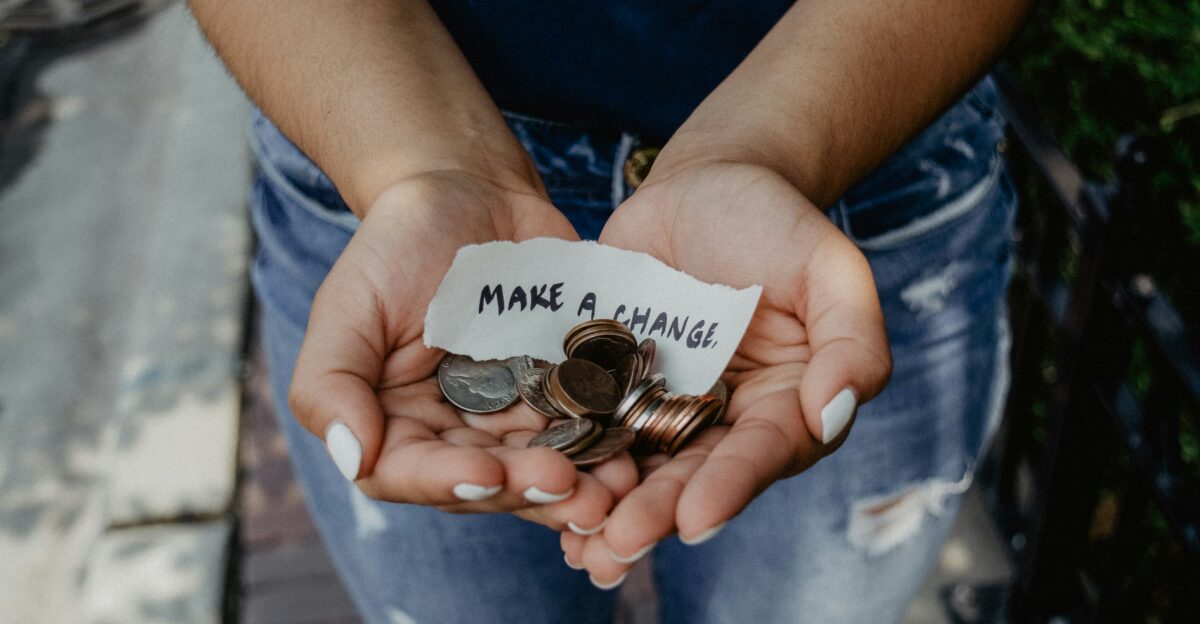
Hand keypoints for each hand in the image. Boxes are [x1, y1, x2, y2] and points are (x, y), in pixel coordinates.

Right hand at [287, 171, 637, 530]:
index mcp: (395, 424)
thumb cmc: (397, 244)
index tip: (489, 475)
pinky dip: (610, 444)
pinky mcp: (564, 392)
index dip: (449, 482)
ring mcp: (514, 417)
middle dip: (529, 490)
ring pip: (544, 467)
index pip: (411, 473)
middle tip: (572, 488)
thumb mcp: (348, 304)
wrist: (470, 191)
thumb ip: (330, 383)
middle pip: (489, 482)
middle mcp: (455, 434)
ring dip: (581, 485)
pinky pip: (588, 428)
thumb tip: (352, 457)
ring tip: (616, 488)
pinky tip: (637, 452)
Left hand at [561, 162, 891, 583]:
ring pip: (638, 466)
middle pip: (693, 474)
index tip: (696, 518)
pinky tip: (538, 493)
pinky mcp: (612, 384)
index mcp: (785, 404)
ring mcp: (664, 405)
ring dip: (608, 508)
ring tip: (579, 545)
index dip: (730, 486)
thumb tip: (834, 413)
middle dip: (657, 513)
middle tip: (618, 544)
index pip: (762, 452)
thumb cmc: (777, 221)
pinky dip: (569, 460)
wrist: (705, 183)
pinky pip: (590, 426)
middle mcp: (724, 419)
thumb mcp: (830, 267)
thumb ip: (851, 340)